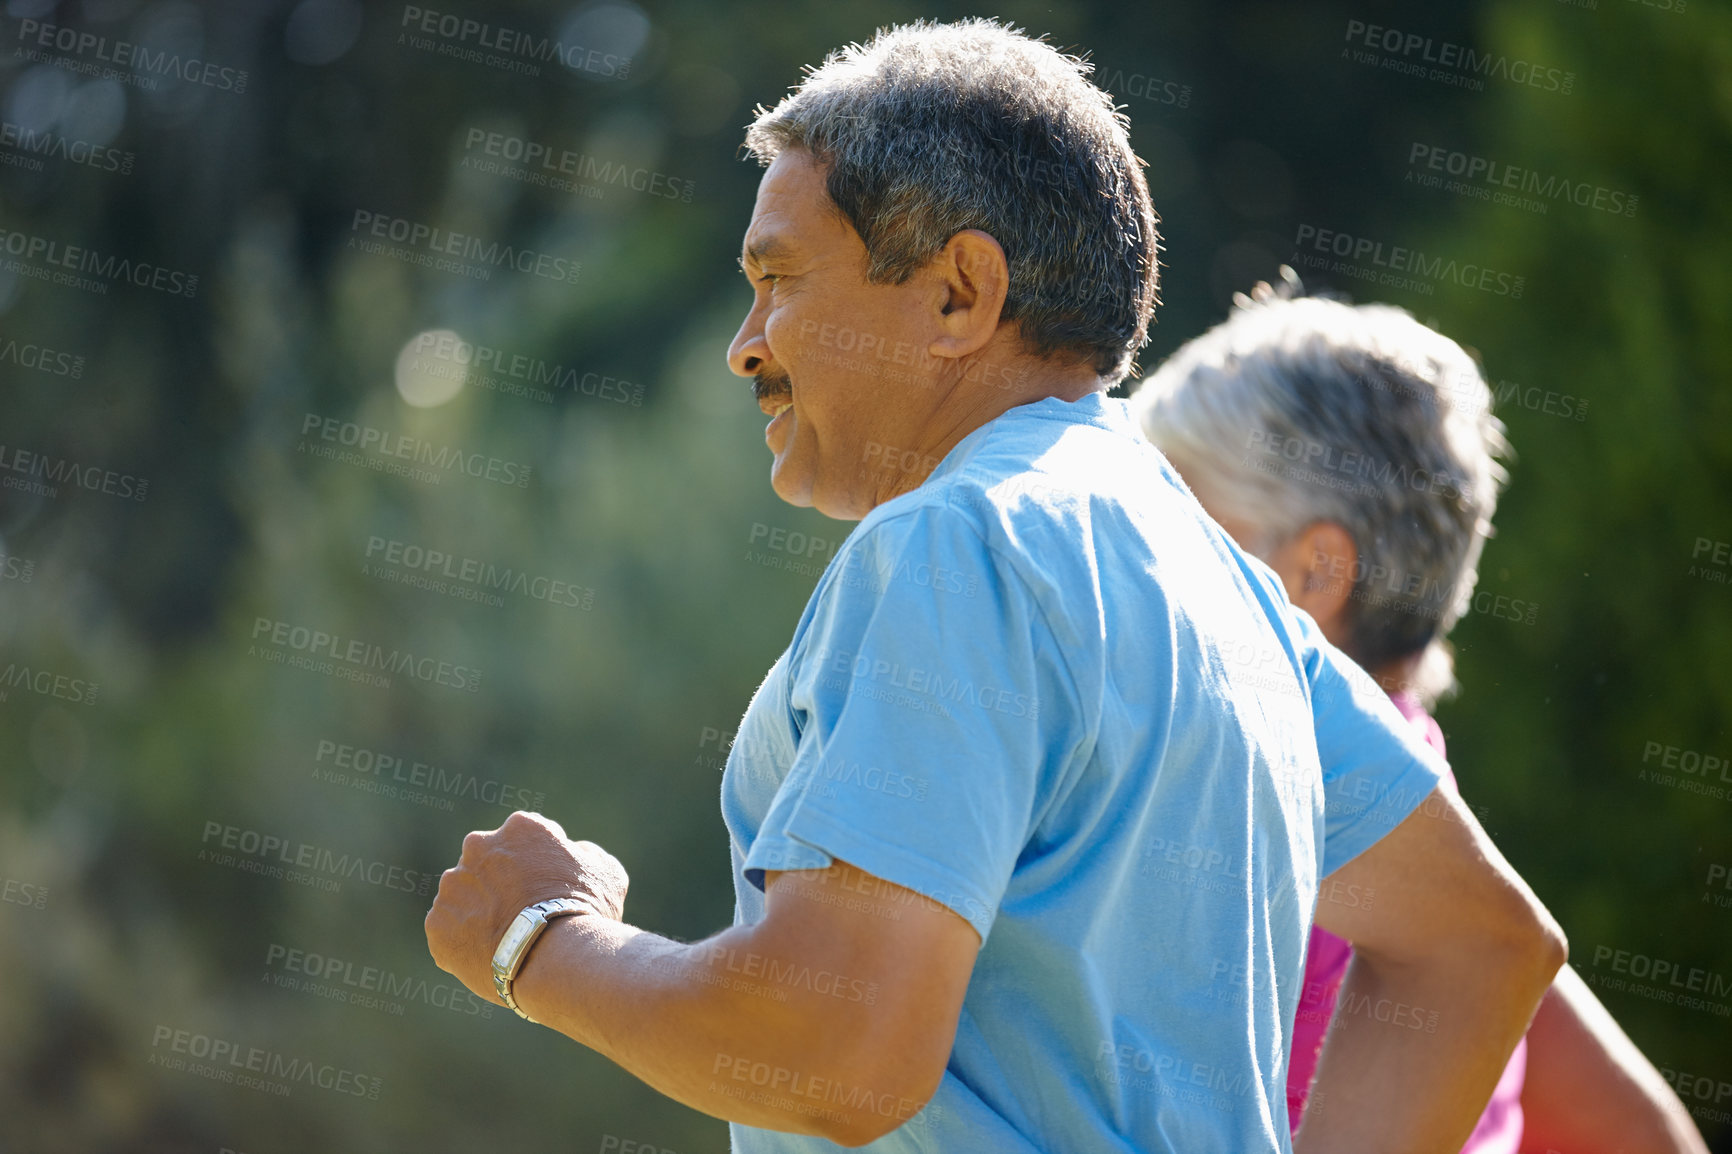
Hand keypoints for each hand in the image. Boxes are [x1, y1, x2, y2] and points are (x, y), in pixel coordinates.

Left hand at [424, 811, 628, 1003]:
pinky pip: (448, 931)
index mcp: (520, 827)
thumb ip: (584, 854)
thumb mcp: (606, 870)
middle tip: (523, 913)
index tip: (550, 887)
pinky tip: (490, 956)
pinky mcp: (436, 925)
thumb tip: (576, 854)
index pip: (527, 839)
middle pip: (488, 863)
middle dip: (501, 883)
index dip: (541, 864)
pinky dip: (464, 942)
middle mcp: (478, 846)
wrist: (555, 959)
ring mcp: (453, 886)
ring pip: (464, 897)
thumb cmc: (585, 912)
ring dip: (479, 911)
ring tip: (506, 941)